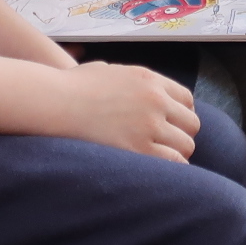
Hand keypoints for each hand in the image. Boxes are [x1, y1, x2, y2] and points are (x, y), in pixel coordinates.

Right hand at [51, 61, 199, 162]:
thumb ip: (129, 81)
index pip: (187, 100)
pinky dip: (170, 170)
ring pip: (185, 146)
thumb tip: (132, 92)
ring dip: (175, 154)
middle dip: (180, 136)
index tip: (171, 127)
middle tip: (164, 146)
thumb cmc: (71, 87)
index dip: (181, 116)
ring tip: (157, 161)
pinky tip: (156, 172)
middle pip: (191, 125)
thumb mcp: (107, 71)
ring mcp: (149, 125)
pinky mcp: (139, 149)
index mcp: (149, 80)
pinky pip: (173, 164)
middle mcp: (155, 101)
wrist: (54, 101)